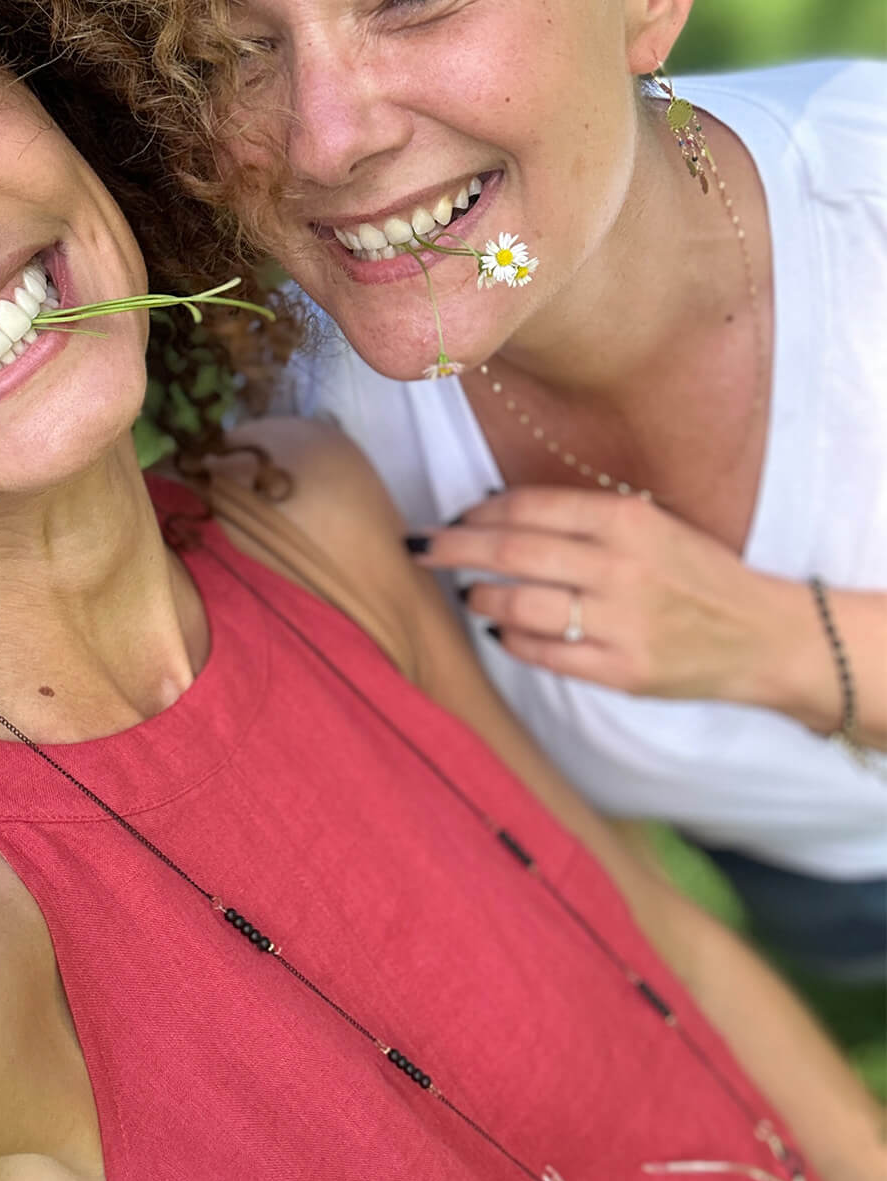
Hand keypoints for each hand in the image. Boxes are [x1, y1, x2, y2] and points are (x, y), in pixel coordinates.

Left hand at [416, 486, 822, 710]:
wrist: (762, 635)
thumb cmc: (696, 572)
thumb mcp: (651, 524)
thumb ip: (584, 518)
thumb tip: (495, 513)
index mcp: (627, 520)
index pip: (530, 508)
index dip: (480, 512)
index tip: (455, 516)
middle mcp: (621, 567)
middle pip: (512, 551)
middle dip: (454, 547)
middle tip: (419, 546)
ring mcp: (621, 623)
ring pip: (520, 605)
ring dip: (480, 596)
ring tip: (467, 592)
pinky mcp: (622, 671)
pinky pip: (545, 654)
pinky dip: (511, 638)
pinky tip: (500, 629)